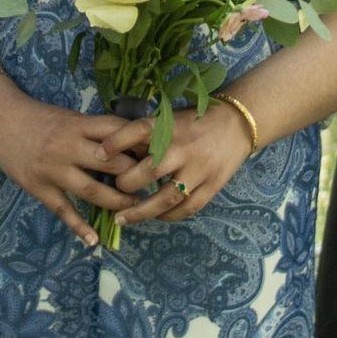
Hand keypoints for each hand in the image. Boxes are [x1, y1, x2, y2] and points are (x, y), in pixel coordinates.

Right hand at [0, 79, 149, 249]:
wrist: (0, 120)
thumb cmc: (41, 118)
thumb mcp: (71, 117)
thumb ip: (96, 131)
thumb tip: (132, 144)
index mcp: (79, 125)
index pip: (118, 134)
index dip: (141, 145)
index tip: (160, 155)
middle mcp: (69, 147)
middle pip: (111, 164)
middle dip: (135, 176)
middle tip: (156, 186)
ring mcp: (53, 169)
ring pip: (92, 191)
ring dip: (116, 203)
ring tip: (135, 209)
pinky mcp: (39, 187)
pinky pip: (62, 210)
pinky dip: (78, 227)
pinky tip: (93, 240)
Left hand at [109, 103, 254, 225]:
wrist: (238, 123)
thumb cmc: (196, 120)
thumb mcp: (171, 118)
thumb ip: (148, 134)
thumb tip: (112, 150)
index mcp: (171, 126)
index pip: (140, 130)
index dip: (117, 142)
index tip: (98, 154)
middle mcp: (183, 148)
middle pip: (151, 169)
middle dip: (128, 183)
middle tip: (116, 189)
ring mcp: (199, 169)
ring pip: (167, 197)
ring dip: (142, 211)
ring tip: (122, 219)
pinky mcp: (212, 185)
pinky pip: (187, 208)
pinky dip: (168, 216)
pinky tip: (156, 218)